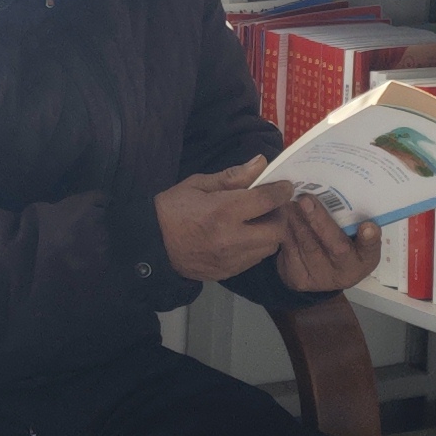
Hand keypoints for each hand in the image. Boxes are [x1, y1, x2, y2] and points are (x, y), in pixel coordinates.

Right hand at [155, 157, 286, 281]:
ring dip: (270, 232)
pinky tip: (244, 236)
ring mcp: (231, 259)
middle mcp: (231, 238)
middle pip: (277, 229)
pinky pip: (254, 259)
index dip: (281, 190)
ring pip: (269, 247)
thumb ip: (233, 176)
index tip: (284, 186)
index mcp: (223, 211)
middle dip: (280, 215)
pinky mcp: (228, 272)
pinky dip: (256, 246)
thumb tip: (261, 163)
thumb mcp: (199, 184)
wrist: (150, 245)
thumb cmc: (172, 209)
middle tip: (271, 206)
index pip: (267, 200)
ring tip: (257, 221)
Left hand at [270, 192, 379, 293]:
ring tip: (290, 202)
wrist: (318, 274)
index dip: (370, 239)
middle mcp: (345, 272)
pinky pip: (290, 251)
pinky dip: (285, 230)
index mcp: (364, 260)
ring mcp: (321, 278)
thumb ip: (355, 221)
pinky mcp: (299, 278)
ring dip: (297, 222)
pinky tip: (281, 214)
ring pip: (308, 247)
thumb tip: (350, 194)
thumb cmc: (340, 245)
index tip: (368, 226)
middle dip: (320, 221)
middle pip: (335, 246)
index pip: (371, 250)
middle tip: (307, 200)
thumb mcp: (354, 237)